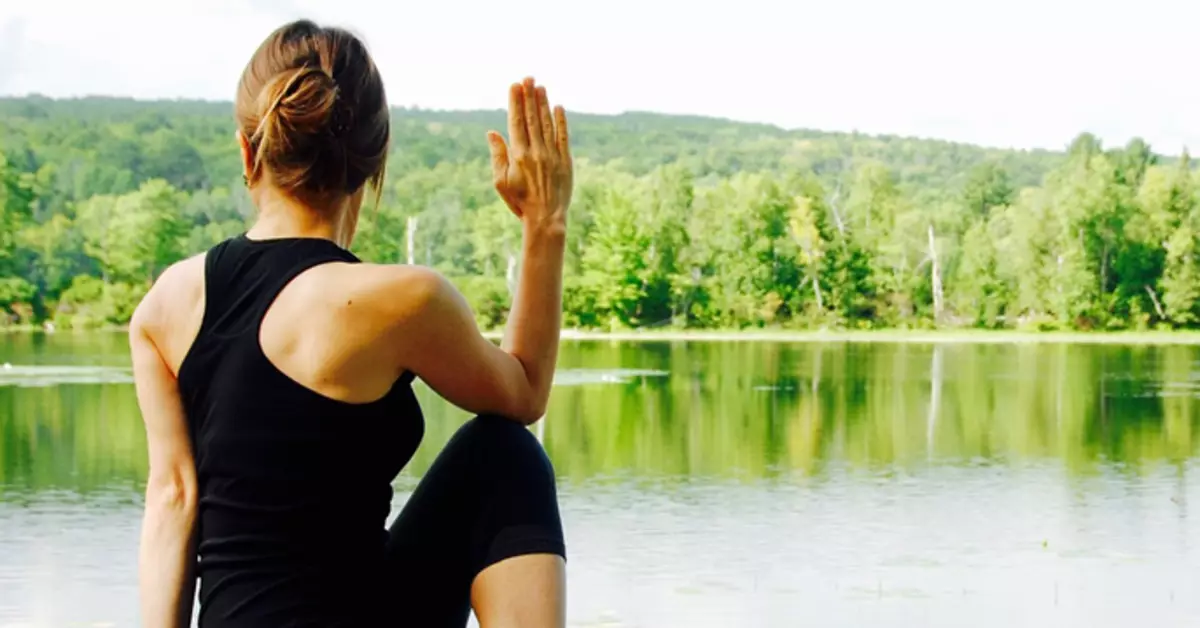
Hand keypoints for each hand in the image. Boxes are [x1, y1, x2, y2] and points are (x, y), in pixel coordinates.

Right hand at [487, 77, 572, 233]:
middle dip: (529, 96)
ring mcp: (552, 155)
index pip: (516, 122)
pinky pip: (563, 137)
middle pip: (532, 118)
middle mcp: (536, 151)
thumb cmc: (520, 201)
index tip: (514, 86)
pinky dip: (561, 121)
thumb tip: (492, 132)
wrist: (546, 218)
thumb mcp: (501, 181)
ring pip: (547, 124)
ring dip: (543, 104)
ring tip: (540, 87)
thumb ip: (497, 155)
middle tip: (528, 78)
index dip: (515, 102)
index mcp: (518, 155)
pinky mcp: (566, 161)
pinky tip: (558, 107)